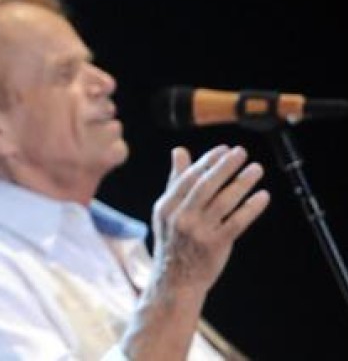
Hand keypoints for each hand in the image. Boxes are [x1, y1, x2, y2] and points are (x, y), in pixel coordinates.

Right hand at [150, 145, 270, 292]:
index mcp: (167, 206)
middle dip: (225, 166)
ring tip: (256, 169)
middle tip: (241, 152)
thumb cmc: (173, 242)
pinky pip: (237, 222)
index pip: (189, 178)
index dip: (208, 161)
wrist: (175, 280)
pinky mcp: (215, 245)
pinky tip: (262, 196)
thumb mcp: (167, 211)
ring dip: (242, 183)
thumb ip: (175, 181)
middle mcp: (181, 217)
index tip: (223, 149)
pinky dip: (251, 207)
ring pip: (224, 201)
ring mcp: (198, 231)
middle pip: (206, 186)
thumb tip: (180, 151)